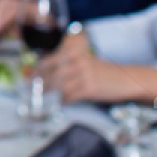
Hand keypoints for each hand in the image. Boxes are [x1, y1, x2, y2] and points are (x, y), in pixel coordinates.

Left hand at [36, 31, 156, 104]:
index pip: (52, 60)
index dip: (39, 68)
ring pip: (60, 85)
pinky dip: (65, 100)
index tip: (29, 74)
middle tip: (31, 87)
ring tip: (43, 96)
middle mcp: (79, 63)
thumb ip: (71, 65)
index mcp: (77, 55)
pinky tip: (62, 102)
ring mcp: (84, 76)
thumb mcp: (88, 63)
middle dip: (40, 81)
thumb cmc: (106, 73)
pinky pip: (71, 96)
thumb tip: (51, 73)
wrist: (127, 80)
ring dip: (50, 92)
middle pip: (53, 73)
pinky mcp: (90, 89)